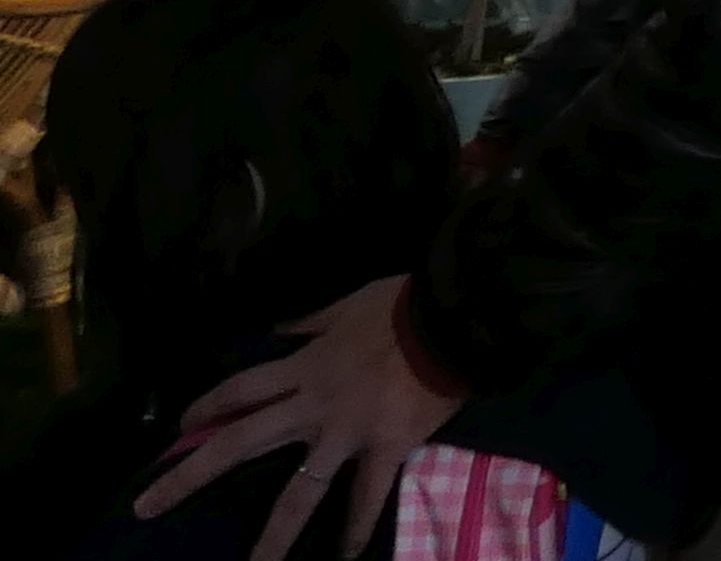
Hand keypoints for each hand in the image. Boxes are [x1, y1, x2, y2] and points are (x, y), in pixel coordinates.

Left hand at [138, 272, 454, 560]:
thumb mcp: (348, 304)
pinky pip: (365, 496)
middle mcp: (311, 408)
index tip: (182, 427)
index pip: (238, 391)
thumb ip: (311, 323)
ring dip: (273, 535)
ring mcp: (345, 435)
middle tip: (146, 508)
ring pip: (299, 492)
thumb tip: (280, 328)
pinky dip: (356, 528)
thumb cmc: (402, 306)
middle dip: (189, 477)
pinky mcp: (384, 449)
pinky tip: (345, 556)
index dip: (205, 408)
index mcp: (302, 369)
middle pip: (238, 445)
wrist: (455, 319)